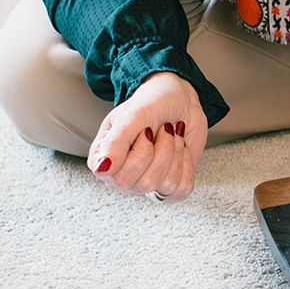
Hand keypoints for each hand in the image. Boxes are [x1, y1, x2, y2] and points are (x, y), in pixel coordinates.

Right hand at [87, 72, 207, 202]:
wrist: (179, 100)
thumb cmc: (151, 104)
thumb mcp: (131, 115)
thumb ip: (115, 142)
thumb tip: (102, 169)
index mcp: (105, 162)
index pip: (121, 179)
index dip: (141, 152)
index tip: (145, 130)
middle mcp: (123, 177)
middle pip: (147, 184)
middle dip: (163, 150)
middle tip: (160, 130)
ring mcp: (146, 182)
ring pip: (167, 185)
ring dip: (176, 152)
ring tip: (170, 135)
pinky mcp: (170, 184)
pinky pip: (183, 188)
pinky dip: (187, 163)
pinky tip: (180, 148)